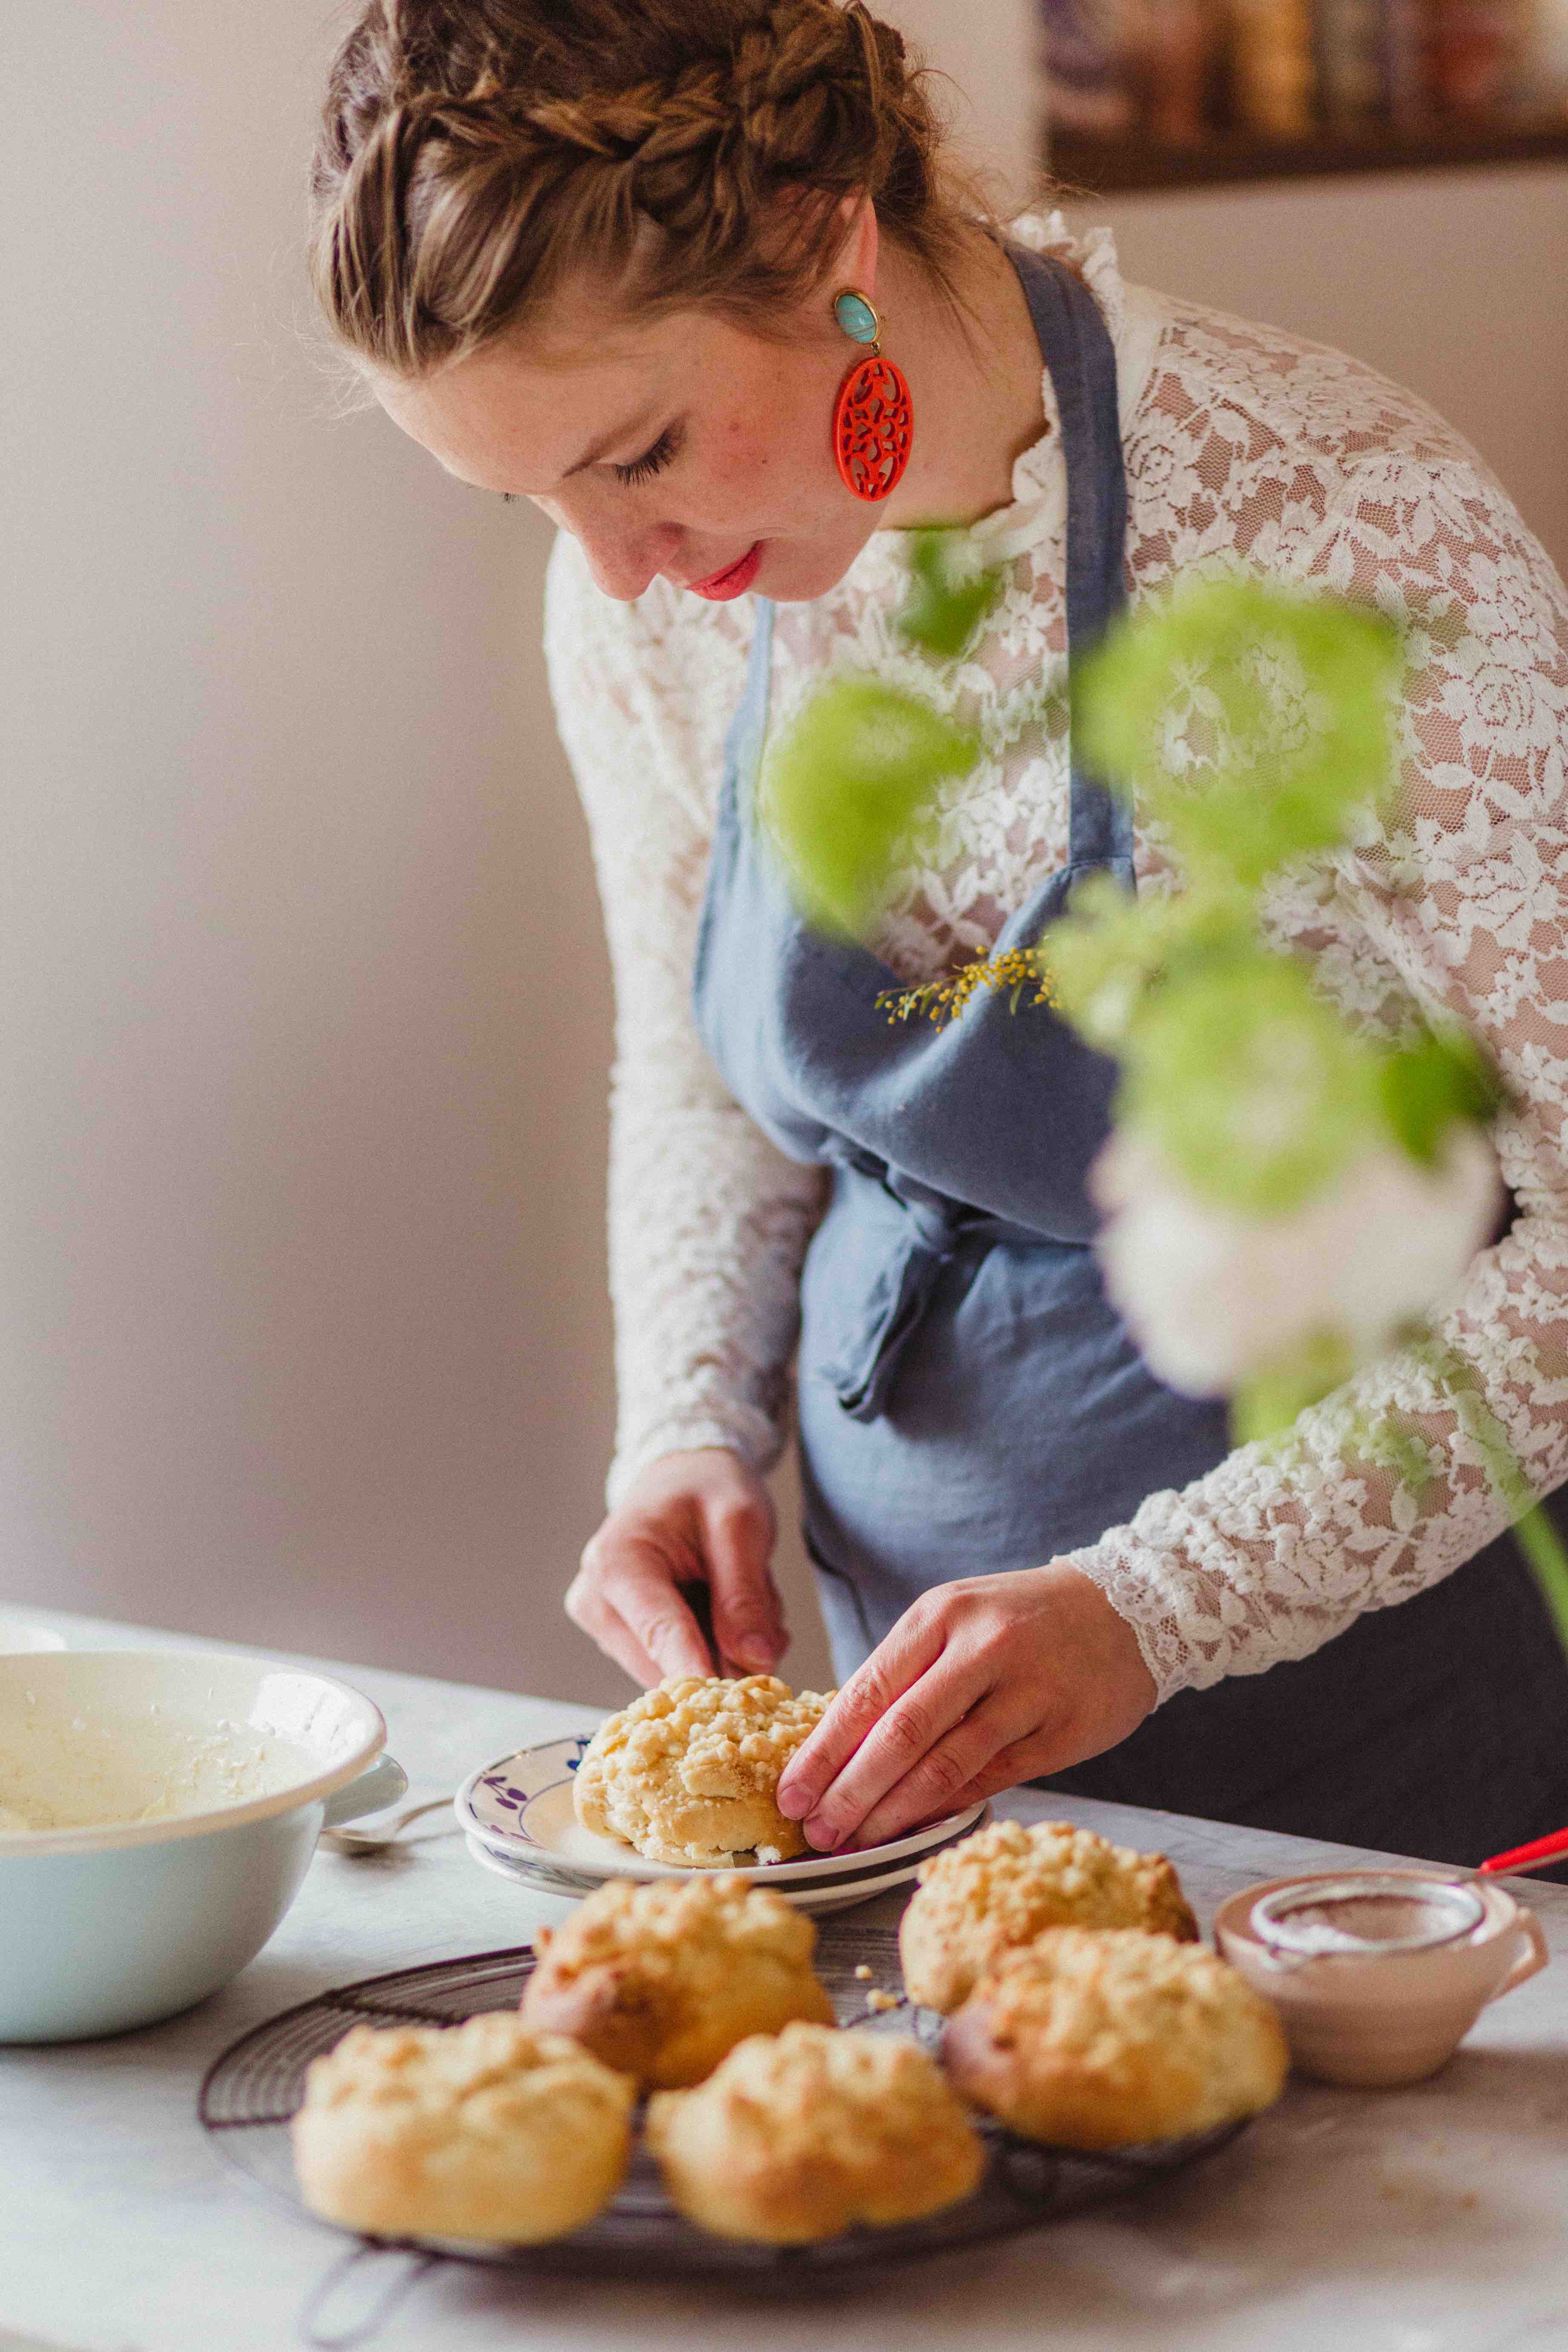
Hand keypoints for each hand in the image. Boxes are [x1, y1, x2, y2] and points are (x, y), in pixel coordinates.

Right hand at [565, 1449, 786, 1686]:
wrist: (681, 1477)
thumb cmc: (706, 1488)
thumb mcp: (740, 1522)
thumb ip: (744, 1592)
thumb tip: (755, 1659)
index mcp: (617, 1562)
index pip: (660, 1632)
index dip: (696, 1670)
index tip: (725, 1703)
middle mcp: (596, 1601)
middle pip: (668, 1662)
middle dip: (728, 1650)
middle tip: (767, 1610)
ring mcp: (605, 1625)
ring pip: (679, 1670)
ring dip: (726, 1647)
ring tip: (745, 1595)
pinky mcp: (622, 1640)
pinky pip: (679, 1665)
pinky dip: (716, 1647)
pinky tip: (728, 1611)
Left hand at [774, 1565, 1154, 1851]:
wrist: (1126, 1606)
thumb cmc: (1020, 1620)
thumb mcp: (955, 1619)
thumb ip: (905, 1676)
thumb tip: (839, 1748)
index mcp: (940, 1615)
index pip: (867, 1692)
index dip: (823, 1751)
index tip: (789, 1793)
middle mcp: (981, 1648)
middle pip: (900, 1733)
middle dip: (849, 1791)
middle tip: (815, 1832)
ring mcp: (1026, 1691)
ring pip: (946, 1764)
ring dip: (894, 1811)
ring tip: (856, 1842)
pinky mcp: (1060, 1730)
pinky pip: (992, 1778)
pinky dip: (947, 1807)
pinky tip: (915, 1830)